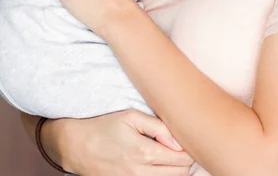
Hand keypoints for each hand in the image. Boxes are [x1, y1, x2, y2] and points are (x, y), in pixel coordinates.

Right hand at [59, 110, 192, 175]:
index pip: (183, 158)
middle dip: (188, 160)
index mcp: (144, 152)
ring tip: (175, 155)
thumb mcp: (131, 116)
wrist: (77, 145)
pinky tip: (163, 165)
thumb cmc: (105, 126)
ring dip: (178, 170)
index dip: (191, 148)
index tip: (188, 137)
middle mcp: (140, 172)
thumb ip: (158, 127)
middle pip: (181, 174)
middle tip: (185, 146)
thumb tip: (179, 141)